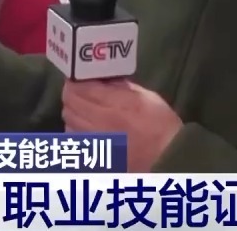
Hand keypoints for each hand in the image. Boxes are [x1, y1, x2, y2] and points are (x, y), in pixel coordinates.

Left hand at [62, 79, 182, 171]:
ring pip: (68, 120)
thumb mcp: (145, 96)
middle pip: (70, 103)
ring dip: (72, 110)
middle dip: (72, 93)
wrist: (167, 158)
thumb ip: (120, 86)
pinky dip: (74, 128)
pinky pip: (73, 138)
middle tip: (79, 90)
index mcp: (116, 105)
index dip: (75, 80)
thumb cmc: (161, 124)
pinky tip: (84, 127)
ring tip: (82, 108)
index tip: (79, 78)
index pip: (80, 88)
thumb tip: (101, 78)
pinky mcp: (94, 155)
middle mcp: (101, 122)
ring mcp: (96, 141)